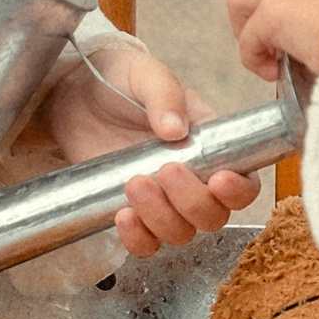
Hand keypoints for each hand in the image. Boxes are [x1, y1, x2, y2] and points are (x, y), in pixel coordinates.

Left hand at [38, 39, 259, 256]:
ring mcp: (161, 200)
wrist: (75, 91)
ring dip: (161, 218)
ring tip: (134, 183)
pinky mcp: (131, 212)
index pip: (244, 182)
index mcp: (211, 144)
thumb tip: (176, 130)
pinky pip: (145, 244)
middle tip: (165, 170)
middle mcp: (193, 178)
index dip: (239, 191)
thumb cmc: (120, 77)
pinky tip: (122, 215)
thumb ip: (164, 95)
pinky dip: (138, 239)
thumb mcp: (145, 73)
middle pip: (213, 216)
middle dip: (192, 202)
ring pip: (180, 233)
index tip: (218, 180)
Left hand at [226, 0, 318, 80]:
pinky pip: (248, 38)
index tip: (302, 36)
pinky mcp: (273, 11)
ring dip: (250, 33)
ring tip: (268, 61)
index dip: (295, 10)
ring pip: (243, 0)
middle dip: (262, 17)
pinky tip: (272, 74)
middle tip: (275, 50)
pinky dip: (253, 58)